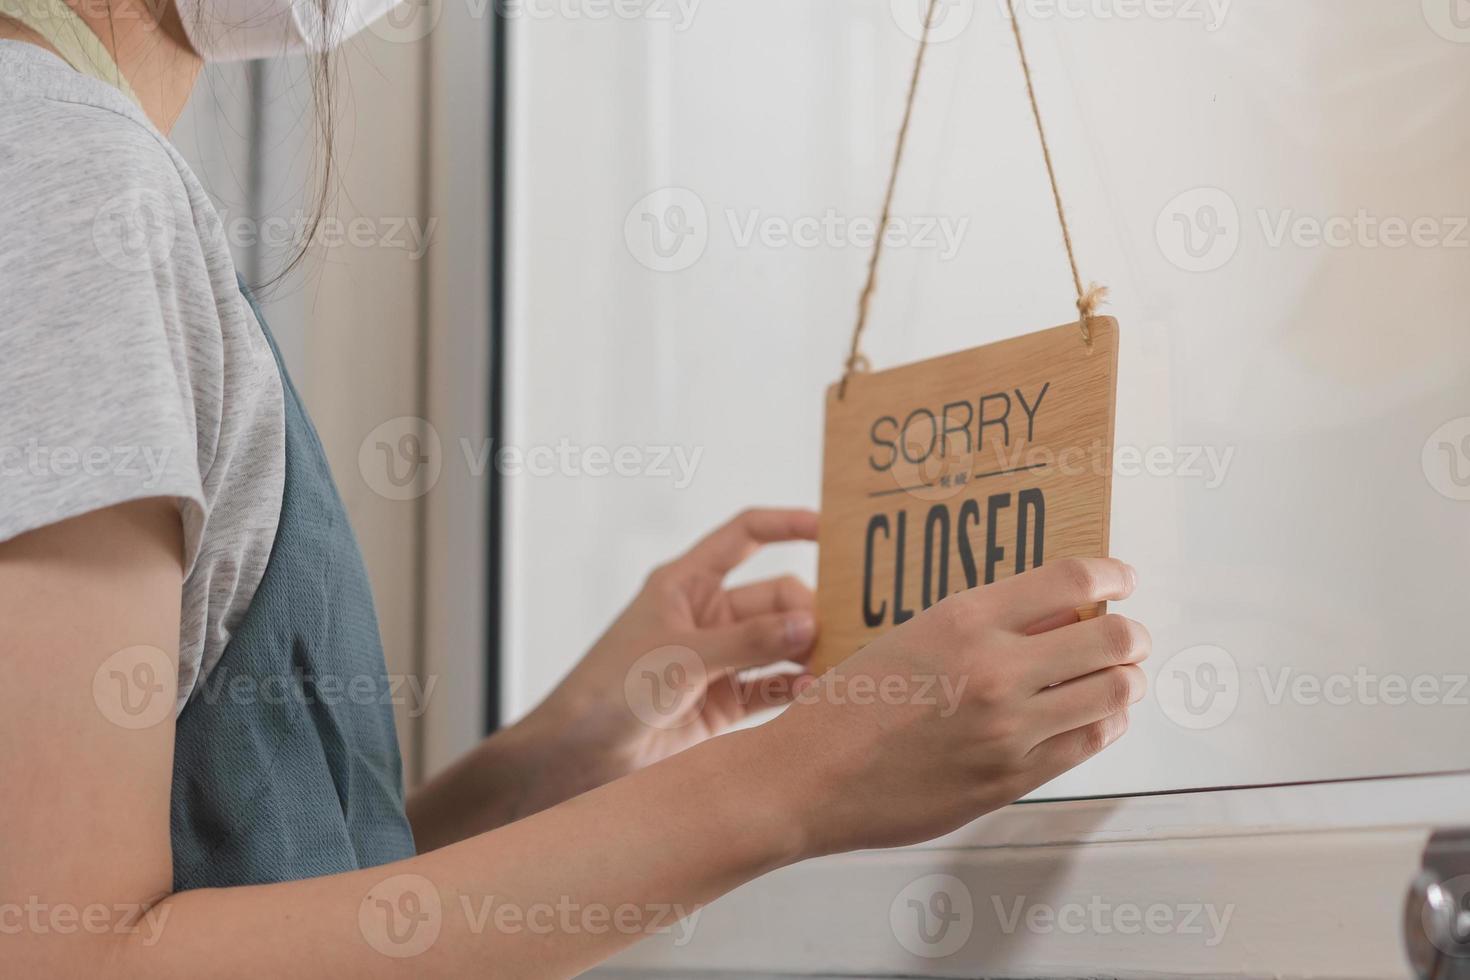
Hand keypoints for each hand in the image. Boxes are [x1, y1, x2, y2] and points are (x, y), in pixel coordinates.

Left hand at [524, 508, 820, 786]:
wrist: (579, 758)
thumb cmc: (612, 690)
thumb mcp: (683, 657)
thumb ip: (748, 642)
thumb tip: (808, 624)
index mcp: (686, 584)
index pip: (744, 537)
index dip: (786, 526)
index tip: (829, 531)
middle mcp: (706, 617)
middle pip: (775, 598)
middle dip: (806, 611)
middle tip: (834, 633)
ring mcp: (718, 660)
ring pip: (779, 643)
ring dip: (807, 651)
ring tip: (838, 664)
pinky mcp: (724, 703)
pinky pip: (772, 687)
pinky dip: (794, 688)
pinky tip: (814, 693)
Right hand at [758, 557, 1148, 858]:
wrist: (810, 776)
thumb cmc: (851, 704)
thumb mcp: (913, 636)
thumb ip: (985, 626)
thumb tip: (1060, 613)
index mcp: (965, 619)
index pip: (1073, 578)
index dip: (1113, 574)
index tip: (1122, 580)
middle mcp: (995, 669)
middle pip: (1112, 638)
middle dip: (1131, 635)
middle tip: (1128, 635)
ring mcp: (1009, 729)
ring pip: (1114, 693)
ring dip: (1126, 680)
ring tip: (1119, 677)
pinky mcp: (1012, 779)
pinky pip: (1089, 742)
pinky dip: (1105, 722)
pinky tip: (1096, 716)